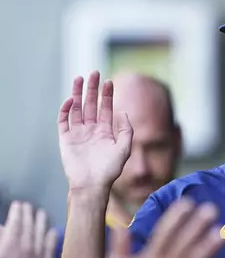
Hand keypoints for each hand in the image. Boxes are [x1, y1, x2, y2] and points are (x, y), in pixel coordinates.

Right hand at [0, 202, 57, 257]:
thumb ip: (1, 241)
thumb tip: (3, 230)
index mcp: (10, 243)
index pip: (16, 222)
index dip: (17, 212)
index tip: (18, 204)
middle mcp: (26, 245)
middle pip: (29, 225)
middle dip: (28, 213)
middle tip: (28, 205)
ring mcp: (38, 254)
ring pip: (41, 233)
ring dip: (41, 221)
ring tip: (41, 212)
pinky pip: (50, 247)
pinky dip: (51, 237)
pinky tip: (52, 230)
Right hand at [58, 71, 131, 191]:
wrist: (92, 184)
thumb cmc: (109, 170)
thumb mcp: (124, 148)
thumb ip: (126, 129)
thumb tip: (122, 111)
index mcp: (105, 132)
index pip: (106, 108)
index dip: (107, 95)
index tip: (109, 81)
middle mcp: (91, 130)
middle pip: (91, 104)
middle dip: (92, 89)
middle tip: (94, 73)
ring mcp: (78, 133)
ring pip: (76, 109)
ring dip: (77, 94)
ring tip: (80, 78)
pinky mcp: (65, 139)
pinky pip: (64, 121)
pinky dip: (66, 110)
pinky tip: (71, 100)